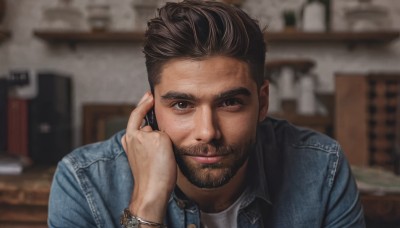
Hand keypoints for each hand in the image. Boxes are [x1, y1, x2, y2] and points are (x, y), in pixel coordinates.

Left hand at [121, 92, 176, 222]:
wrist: (153, 192)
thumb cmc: (157, 169)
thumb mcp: (160, 140)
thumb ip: (157, 130)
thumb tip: (154, 131)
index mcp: (133, 134)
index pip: (137, 113)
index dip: (145, 102)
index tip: (151, 95)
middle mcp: (131, 142)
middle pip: (142, 123)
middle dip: (150, 116)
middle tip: (157, 105)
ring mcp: (135, 152)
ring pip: (146, 134)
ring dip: (153, 129)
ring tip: (163, 124)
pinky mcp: (141, 160)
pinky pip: (148, 144)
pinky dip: (154, 140)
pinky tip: (163, 142)